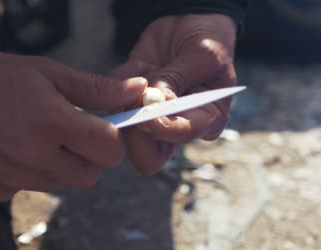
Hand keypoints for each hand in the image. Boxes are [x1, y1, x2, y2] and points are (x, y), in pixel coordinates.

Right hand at [0, 38, 146, 201]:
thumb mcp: (46, 72)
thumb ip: (95, 88)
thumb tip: (136, 90)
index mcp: (52, 122)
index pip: (109, 149)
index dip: (111, 140)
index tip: (101, 130)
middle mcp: (34, 156)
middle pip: (89, 176)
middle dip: (88, 158)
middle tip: (68, 136)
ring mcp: (13, 179)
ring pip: (60, 183)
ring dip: (57, 166)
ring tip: (33, 139)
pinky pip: (28, 189)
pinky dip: (27, 174)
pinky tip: (9, 150)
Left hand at [111, 14, 236, 174]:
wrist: (192, 24)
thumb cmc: (209, 42)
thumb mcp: (204, 55)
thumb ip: (178, 79)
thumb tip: (152, 101)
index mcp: (205, 121)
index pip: (179, 139)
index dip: (162, 128)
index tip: (148, 110)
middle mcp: (175, 126)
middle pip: (146, 155)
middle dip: (134, 130)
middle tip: (135, 97)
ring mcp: (150, 116)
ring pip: (123, 131)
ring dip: (126, 100)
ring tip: (150, 69)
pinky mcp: (129, 99)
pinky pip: (111, 99)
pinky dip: (121, 79)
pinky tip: (142, 64)